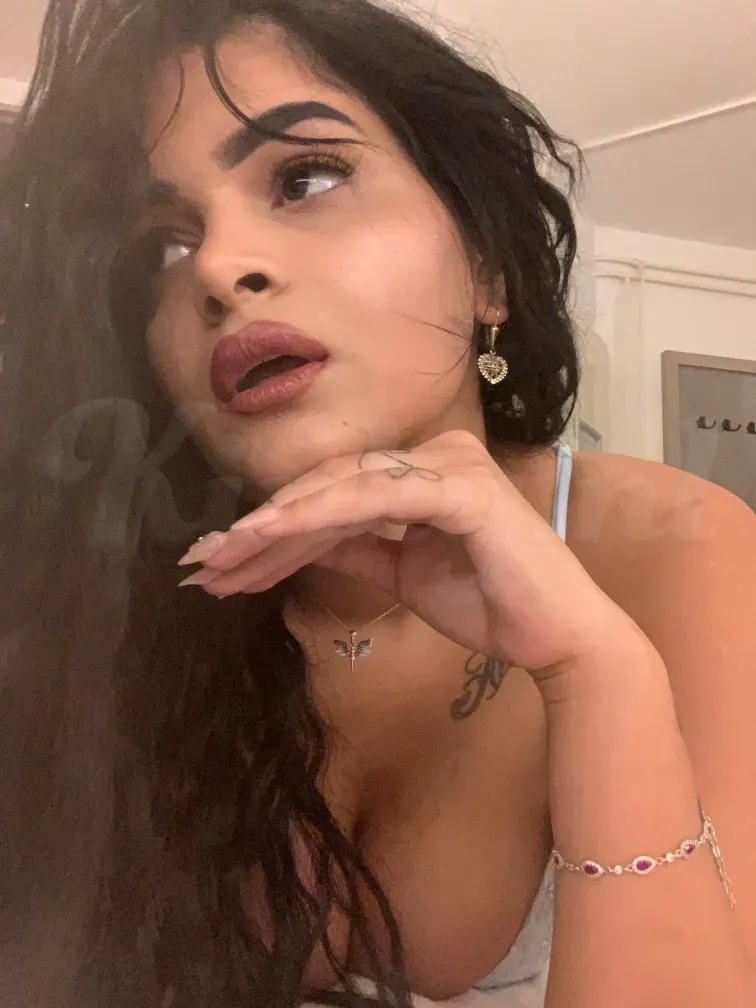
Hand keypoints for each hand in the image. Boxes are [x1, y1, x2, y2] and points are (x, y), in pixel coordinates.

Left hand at [179, 430, 623, 674]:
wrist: (559, 639)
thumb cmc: (493, 606)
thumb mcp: (404, 575)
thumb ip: (355, 549)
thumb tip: (299, 541)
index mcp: (426, 472)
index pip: (337, 493)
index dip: (277, 528)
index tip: (224, 562)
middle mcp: (437, 454)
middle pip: (330, 486)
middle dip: (262, 528)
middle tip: (204, 562)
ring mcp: (450, 464)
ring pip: (342, 486)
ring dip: (276, 523)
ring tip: (222, 556)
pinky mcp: (461, 486)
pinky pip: (374, 496)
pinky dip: (319, 514)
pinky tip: (269, 536)